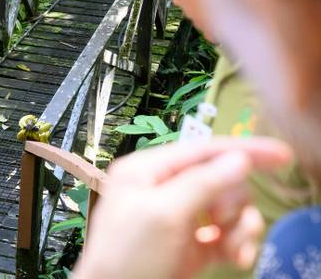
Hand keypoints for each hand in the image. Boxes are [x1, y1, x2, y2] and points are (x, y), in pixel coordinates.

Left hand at [74, 138, 291, 278]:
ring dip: (240, 228)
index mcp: (147, 170)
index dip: (244, 150)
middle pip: (220, 179)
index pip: (202, 150)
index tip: (281, 155)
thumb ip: (201, 183)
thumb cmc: (127, 256)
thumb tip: (238, 158)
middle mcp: (163, 189)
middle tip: (225, 224)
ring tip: (234, 250)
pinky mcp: (192, 246)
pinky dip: (237, 244)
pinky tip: (236, 259)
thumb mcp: (163, 214)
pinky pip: (226, 234)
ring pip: (227, 208)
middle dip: (234, 202)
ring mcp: (178, 218)